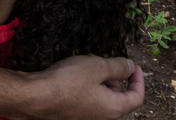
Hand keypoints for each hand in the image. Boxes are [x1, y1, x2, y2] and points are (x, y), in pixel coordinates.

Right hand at [23, 55, 144, 119]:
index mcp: (114, 108)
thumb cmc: (67, 82)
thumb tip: (130, 66)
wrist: (37, 97)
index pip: (137, 97)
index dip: (138, 80)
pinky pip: (88, 100)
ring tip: (87, 64)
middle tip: (106, 61)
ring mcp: (87, 117)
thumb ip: (118, 66)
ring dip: (100, 80)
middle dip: (116, 78)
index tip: (133, 66)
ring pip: (102, 98)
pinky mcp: (74, 114)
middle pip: (119, 98)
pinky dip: (88, 86)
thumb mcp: (97, 66)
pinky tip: (75, 73)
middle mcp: (103, 117)